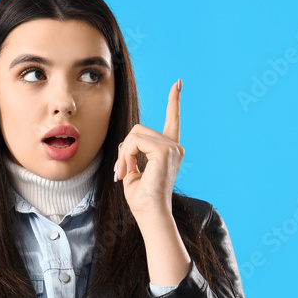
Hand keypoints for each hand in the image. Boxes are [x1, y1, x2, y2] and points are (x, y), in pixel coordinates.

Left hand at [113, 79, 184, 220]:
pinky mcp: (165, 151)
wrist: (150, 214)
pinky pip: (135, 142)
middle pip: (139, 129)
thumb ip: (131, 152)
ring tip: (123, 173)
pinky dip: (126, 156)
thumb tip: (127, 141)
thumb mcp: (132, 170)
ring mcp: (172, 148)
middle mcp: (174, 146)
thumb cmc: (142, 199)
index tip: (177, 83)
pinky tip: (128, 171)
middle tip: (120, 172)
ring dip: (124, 154)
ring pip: (135, 134)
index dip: (173, 101)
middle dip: (125, 149)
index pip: (173, 120)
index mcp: (169, 150)